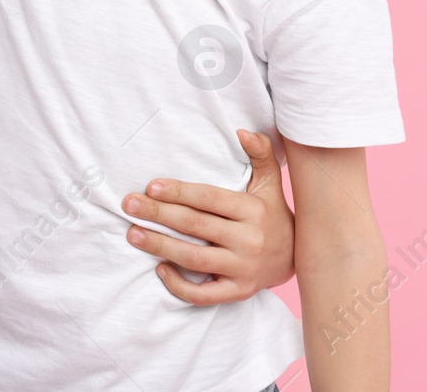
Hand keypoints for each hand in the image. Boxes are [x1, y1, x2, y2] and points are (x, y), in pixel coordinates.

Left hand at [121, 129, 293, 303]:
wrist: (298, 258)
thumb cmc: (274, 214)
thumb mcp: (270, 182)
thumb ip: (260, 154)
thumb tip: (242, 131)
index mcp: (252, 210)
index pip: (209, 199)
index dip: (179, 192)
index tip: (151, 186)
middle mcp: (248, 240)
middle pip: (195, 226)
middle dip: (158, 215)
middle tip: (129, 205)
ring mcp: (243, 269)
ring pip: (194, 260)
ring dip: (160, 247)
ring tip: (133, 234)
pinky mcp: (238, 292)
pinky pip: (204, 295)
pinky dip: (180, 285)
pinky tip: (160, 269)